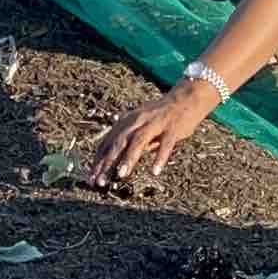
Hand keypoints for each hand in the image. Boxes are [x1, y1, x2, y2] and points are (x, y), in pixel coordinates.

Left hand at [87, 76, 217, 187]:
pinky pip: (166, 144)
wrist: (187, 98)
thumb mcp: (140, 127)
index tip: (90, 178)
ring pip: (138, 141)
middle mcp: (138, 120)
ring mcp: (155, 123)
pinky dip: (159, 157)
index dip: (98, 160)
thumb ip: (129, 142)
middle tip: (100, 180)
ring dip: (128, 158)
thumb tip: (112, 161)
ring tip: (121, 175)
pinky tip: (155, 171)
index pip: (108, 142)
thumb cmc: (161, 117)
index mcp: (127, 121)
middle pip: (119, 142)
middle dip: (108, 162)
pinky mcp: (172, 128)